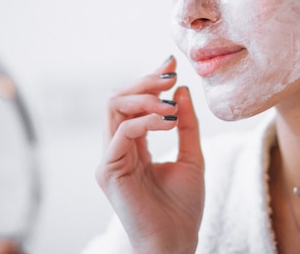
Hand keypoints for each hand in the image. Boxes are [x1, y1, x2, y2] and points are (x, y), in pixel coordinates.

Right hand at [96, 56, 204, 253]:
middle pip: (119, 98)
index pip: (134, 103)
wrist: (177, 241)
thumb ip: (186, 124)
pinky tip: (169, 122)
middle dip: (145, 81)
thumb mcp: (191, 156)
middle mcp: (117, 149)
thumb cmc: (183, 207)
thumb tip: (181, 89)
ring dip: (145, 97)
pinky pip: (122, 131)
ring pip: (114, 107)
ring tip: (171, 103)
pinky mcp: (108, 170)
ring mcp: (109, 159)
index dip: (149, 79)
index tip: (172, 63)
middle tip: (171, 75)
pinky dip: (146, 120)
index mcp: (134, 146)